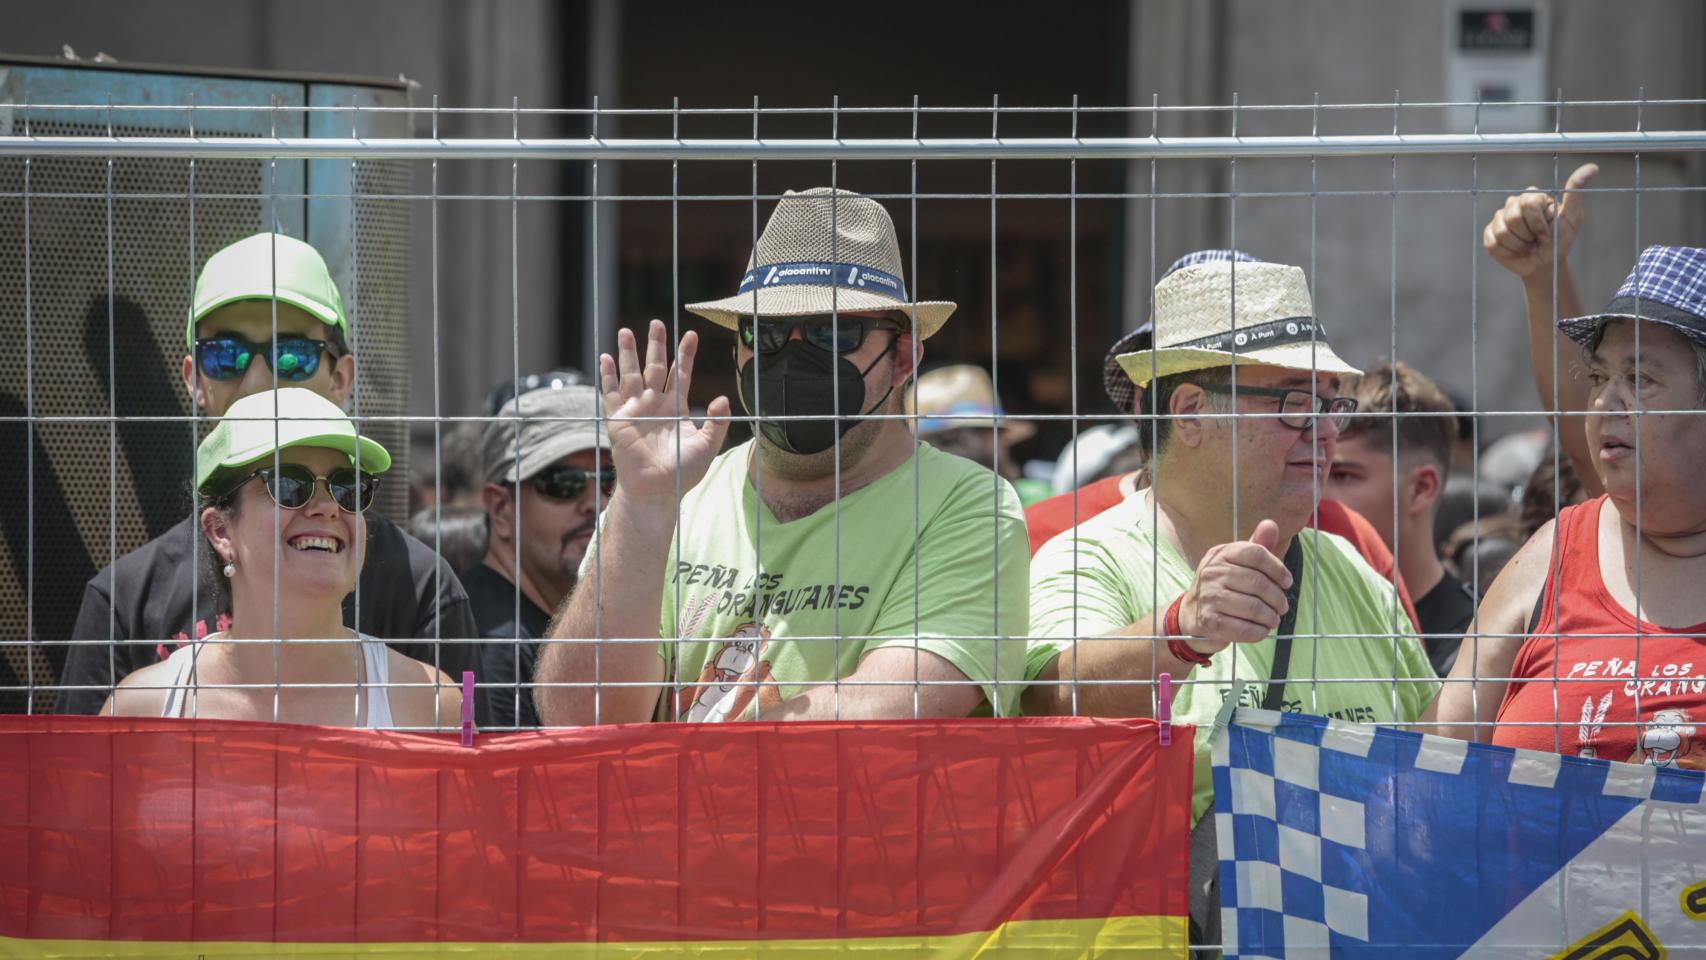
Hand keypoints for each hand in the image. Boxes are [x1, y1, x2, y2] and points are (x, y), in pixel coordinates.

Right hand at [599, 319, 731, 503]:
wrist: (657, 491)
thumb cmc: (682, 473)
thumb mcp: (707, 446)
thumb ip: (717, 423)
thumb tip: (723, 398)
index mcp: (676, 407)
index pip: (681, 374)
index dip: (686, 355)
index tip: (692, 335)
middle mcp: (655, 404)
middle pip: (655, 367)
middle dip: (656, 345)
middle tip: (656, 323)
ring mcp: (636, 409)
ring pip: (632, 374)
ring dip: (629, 353)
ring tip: (626, 331)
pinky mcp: (618, 419)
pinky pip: (611, 393)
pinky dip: (608, 375)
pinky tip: (606, 357)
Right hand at [1177, 519, 1292, 655]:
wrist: (1191, 614)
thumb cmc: (1223, 586)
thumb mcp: (1238, 564)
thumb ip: (1257, 546)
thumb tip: (1271, 524)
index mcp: (1221, 554)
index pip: (1256, 554)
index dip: (1278, 568)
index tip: (1287, 582)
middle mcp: (1211, 572)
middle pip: (1258, 582)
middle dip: (1277, 598)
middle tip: (1283, 607)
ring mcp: (1209, 596)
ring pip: (1254, 607)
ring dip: (1270, 617)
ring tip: (1273, 619)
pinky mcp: (1210, 621)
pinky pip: (1244, 628)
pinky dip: (1259, 632)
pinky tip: (1261, 631)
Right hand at [1483, 162, 1597, 279]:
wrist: (1546, 265)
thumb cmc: (1560, 240)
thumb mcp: (1573, 217)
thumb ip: (1576, 192)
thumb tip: (1592, 168)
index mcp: (1533, 197)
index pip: (1528, 202)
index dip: (1537, 223)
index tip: (1547, 234)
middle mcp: (1513, 204)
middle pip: (1513, 217)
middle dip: (1528, 235)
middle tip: (1537, 241)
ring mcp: (1499, 219)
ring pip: (1502, 232)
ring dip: (1519, 246)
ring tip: (1528, 247)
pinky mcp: (1489, 234)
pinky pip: (1493, 243)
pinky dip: (1508, 252)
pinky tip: (1517, 252)